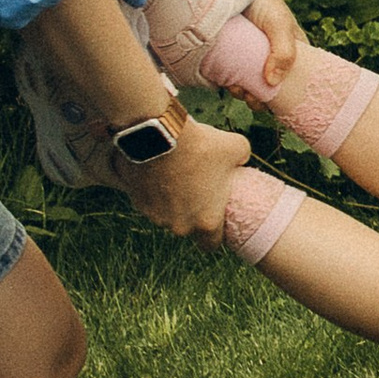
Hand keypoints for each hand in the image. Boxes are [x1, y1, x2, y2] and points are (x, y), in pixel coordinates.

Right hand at [117, 113, 248, 250]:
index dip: (214, 233)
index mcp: (206, 222)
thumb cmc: (201, 144)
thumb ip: (242, 159)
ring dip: (170, 201)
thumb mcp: (237, 147)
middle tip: (195, 189)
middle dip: (190, 213)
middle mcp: (179, 226)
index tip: (214, 218)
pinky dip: (152, 189)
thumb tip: (240, 160)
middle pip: (187, 227)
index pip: (211, 244)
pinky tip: (158, 170)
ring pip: (165, 214)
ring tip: (175, 175)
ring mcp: (155, 215)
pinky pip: (148, 200)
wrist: (157, 133)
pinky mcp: (136, 201)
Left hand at [235, 0, 301, 97]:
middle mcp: (268, 51)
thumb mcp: (279, 24)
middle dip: (260, 95)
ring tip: (234, 87)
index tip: (274, 100)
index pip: (295, 76)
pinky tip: (223, 81)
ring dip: (242, 91)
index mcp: (289, 46)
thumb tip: (273, 83)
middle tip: (250, 96)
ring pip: (247, 81)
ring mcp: (246, 52)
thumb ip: (285, 53)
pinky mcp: (226, 52)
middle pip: (268, 84)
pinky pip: (228, 73)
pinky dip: (226, 81)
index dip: (287, 92)